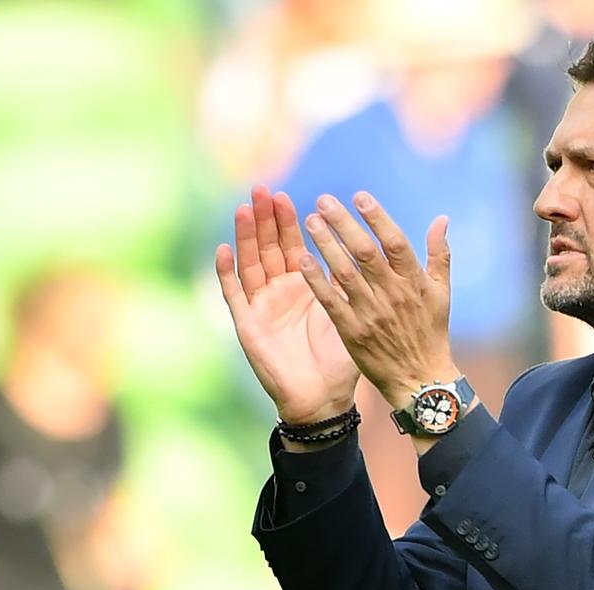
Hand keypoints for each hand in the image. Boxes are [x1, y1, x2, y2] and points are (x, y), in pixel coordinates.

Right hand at [215, 185, 359, 423]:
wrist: (323, 398)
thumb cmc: (339, 360)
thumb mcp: (349, 313)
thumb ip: (352, 283)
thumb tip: (369, 249)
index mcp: (305, 289)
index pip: (295, 247)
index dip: (293, 222)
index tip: (294, 195)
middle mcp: (280, 293)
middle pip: (270, 248)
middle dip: (267, 219)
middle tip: (265, 188)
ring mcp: (262, 307)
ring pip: (251, 264)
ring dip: (247, 237)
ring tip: (246, 209)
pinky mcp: (248, 325)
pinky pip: (235, 295)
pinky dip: (227, 273)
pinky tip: (224, 250)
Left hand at [297, 192, 457, 408]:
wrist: (419, 378)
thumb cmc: (431, 332)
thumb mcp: (442, 292)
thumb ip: (440, 254)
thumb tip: (442, 219)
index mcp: (415, 282)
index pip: (395, 242)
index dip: (377, 218)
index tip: (359, 197)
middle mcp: (393, 294)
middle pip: (365, 252)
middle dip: (343, 224)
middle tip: (323, 201)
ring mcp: (371, 312)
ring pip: (345, 272)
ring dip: (326, 244)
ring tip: (309, 221)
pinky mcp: (352, 331)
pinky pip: (331, 300)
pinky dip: (317, 279)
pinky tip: (302, 259)